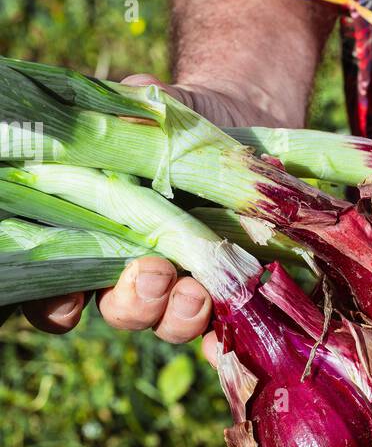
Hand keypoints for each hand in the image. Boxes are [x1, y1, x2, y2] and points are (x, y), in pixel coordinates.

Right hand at [23, 73, 258, 344]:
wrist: (240, 124)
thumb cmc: (172, 120)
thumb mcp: (143, 108)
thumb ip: (122, 118)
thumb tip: (123, 112)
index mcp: (94, 233)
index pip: (57, 286)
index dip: (55, 304)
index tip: (70, 301)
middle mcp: (131, 270)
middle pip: (117, 308)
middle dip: (133, 301)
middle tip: (154, 273)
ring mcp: (180, 285)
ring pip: (168, 323)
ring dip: (179, 317)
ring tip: (196, 290)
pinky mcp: (227, 290)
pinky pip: (223, 330)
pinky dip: (225, 338)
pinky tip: (234, 329)